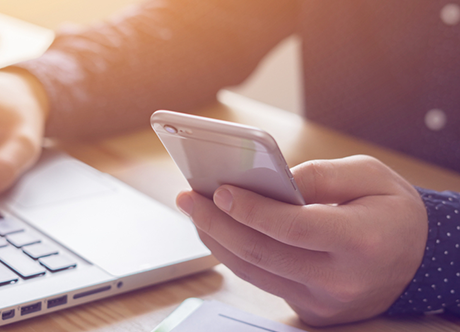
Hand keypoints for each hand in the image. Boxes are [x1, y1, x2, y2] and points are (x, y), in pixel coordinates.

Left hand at [176, 155, 427, 325]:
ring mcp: (325, 302)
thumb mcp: (371, 175)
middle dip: (216, 223)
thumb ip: (320, 174)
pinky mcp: (312, 311)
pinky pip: (263, 282)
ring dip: (216, 240)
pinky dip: (235, 256)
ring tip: (195, 211)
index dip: (251, 209)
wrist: (418, 261)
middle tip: (188, 197)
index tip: (218, 190)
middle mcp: (342, 280)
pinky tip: (219, 232)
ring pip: (254, 272)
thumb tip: (269, 179)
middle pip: (262, 253)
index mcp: (363, 241)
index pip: (293, 227)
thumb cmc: (392, 211)